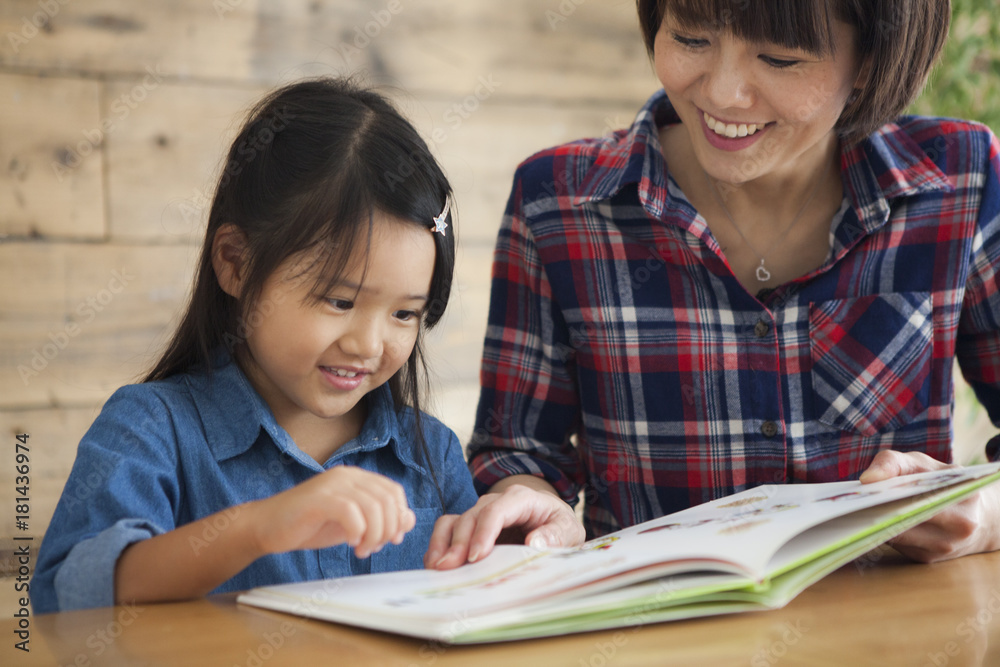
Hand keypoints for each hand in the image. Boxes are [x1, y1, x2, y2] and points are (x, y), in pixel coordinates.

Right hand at [251, 466, 415, 558]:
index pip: (393, 491)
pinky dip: (357, 531)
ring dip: (374, 534)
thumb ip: (378, 520)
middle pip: (387, 499)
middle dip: (388, 528)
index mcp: (356, 478)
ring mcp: (332, 485)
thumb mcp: (351, 524)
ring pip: (373, 506)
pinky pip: (351, 512)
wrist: (266, 528)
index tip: (392, 539)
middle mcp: (346, 476)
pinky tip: (351, 543)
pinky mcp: (319, 499)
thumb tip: (409, 519)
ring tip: (362, 549)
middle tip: (375, 548)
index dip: (399, 516)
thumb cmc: (308, 526)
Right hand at [423, 481, 584, 569]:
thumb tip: (534, 543)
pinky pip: (448, 530)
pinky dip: (439, 546)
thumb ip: (555, 535)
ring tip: (436, 568)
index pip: (496, 510)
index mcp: (521, 498)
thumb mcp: (569, 529)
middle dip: (458, 543)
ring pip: (454, 521)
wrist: (550, 518)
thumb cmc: (558, 524)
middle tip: (449, 569)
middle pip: (471, 517)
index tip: (475, 557)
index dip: (483, 532)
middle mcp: (495, 502)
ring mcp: (480, 513)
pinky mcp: (470, 526)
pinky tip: (435, 565)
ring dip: (442, 544)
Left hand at [860, 450, 999, 561]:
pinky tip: (867, 522)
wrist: (976, 515)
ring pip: (899, 535)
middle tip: (852, 500)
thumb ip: (893, 463)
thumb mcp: (922, 463)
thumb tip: (868, 480)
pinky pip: (897, 547)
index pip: (919, 493)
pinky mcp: (929, 558)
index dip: (889, 491)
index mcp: (962, 494)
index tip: (864, 486)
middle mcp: (960, 525)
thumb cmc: (941, 482)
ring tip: (856, 510)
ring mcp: (946, 545)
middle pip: (907, 518)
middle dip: (878, 509)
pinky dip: (881, 533)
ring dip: (876, 524)